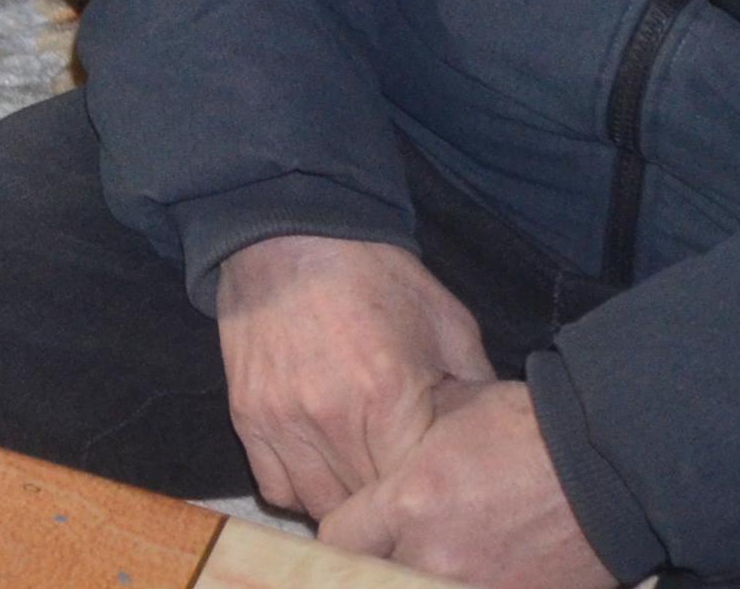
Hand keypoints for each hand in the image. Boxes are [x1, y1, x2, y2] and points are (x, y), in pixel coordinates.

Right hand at [215, 234, 495, 523]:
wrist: (288, 232)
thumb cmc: (374, 274)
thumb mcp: (447, 319)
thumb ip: (475, 384)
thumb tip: (491, 434)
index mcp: (389, 397)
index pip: (415, 489)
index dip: (432, 490)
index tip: (440, 478)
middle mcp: (331, 419)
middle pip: (369, 507)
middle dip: (392, 502)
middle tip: (406, 482)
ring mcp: (283, 422)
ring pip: (321, 506)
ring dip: (346, 501)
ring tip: (364, 478)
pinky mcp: (247, 416)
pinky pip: (276, 486)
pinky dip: (300, 487)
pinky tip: (322, 464)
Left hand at [321, 383, 613, 588]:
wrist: (607, 468)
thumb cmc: (526, 430)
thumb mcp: (450, 416)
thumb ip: (402, 442)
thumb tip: (372, 447)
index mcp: (410, 503)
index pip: (339, 538)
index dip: (348, 532)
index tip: (359, 526)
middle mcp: (432, 555)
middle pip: (371, 577)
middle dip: (378, 563)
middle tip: (393, 547)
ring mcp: (473, 587)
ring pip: (411, 587)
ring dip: (417, 575)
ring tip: (443, 550)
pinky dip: (466, 582)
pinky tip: (481, 566)